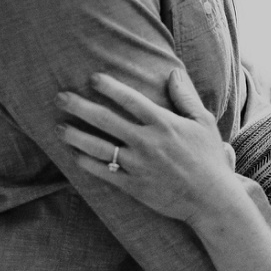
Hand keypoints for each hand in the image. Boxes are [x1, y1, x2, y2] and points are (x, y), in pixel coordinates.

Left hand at [58, 64, 238, 222]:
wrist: (210, 199)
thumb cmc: (208, 157)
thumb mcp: (203, 121)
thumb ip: (186, 96)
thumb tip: (172, 71)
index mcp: (163, 123)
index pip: (131, 99)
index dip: (110, 87)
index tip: (93, 78)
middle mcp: (147, 142)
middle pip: (106, 121)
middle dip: (81, 107)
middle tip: (61, 98)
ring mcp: (138, 165)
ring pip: (100, 148)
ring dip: (77, 136)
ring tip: (60, 127)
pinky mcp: (134, 186)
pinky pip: (105, 173)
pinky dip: (88, 164)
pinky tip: (75, 156)